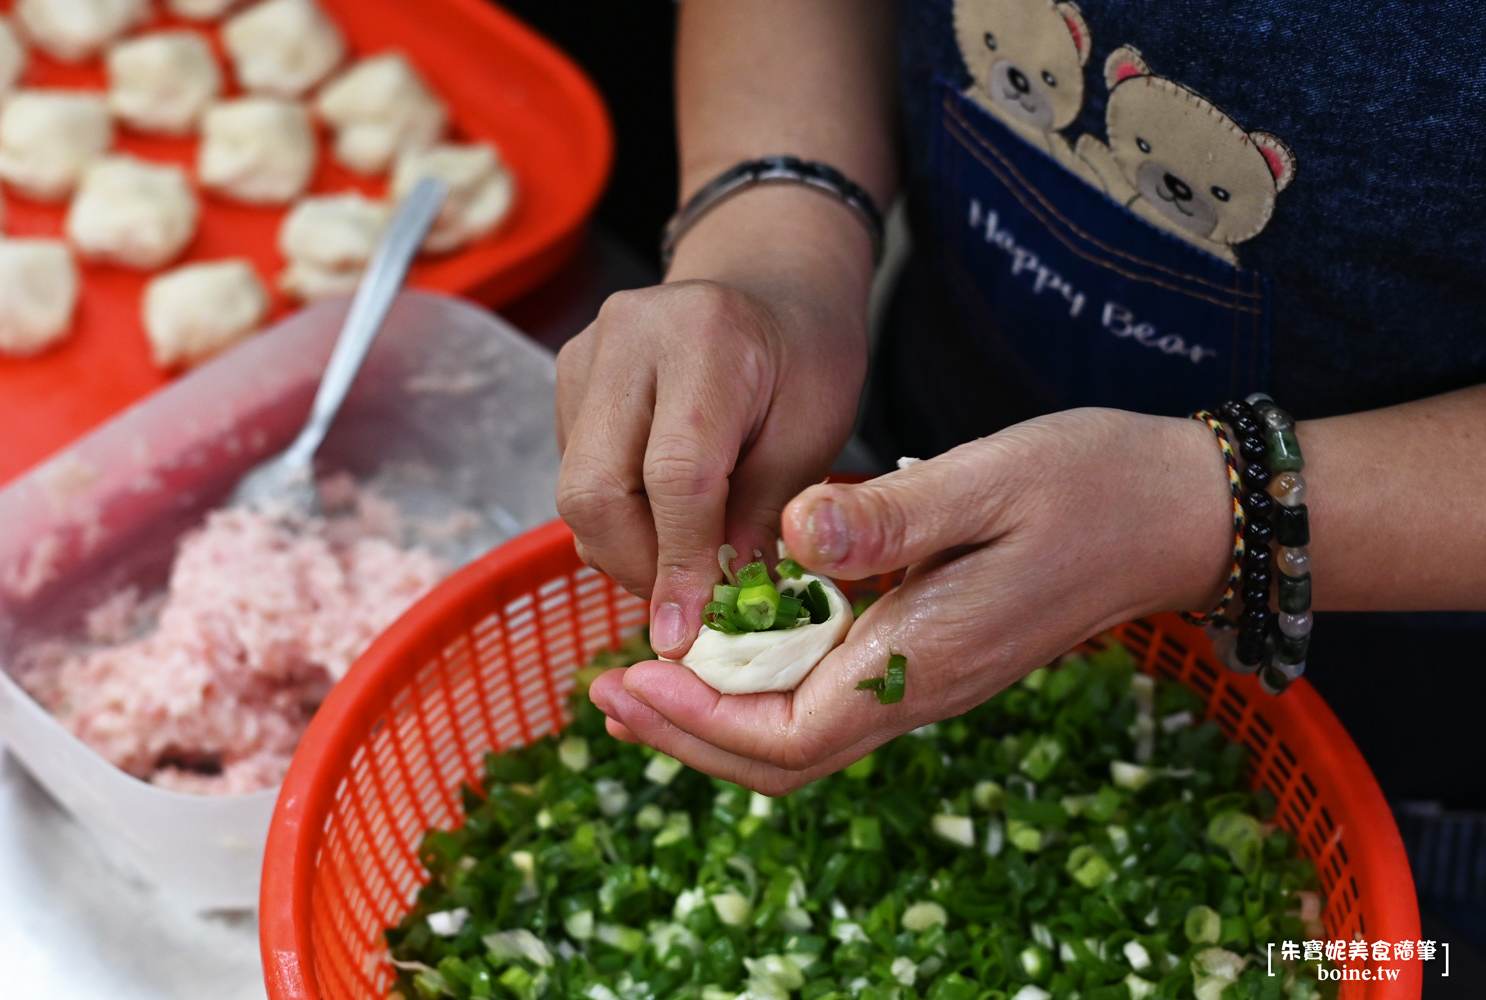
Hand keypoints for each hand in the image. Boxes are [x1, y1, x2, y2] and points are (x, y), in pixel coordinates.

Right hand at [556, 187, 872, 658]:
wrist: (770, 287)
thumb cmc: (806, 359)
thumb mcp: (815, 432)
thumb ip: (764, 512)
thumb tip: (712, 604)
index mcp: (705, 337)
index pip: (675, 475)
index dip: (679, 563)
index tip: (687, 633)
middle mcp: (627, 336)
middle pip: (595, 488)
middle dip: (637, 567)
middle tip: (684, 607)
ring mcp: (584, 354)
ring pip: (575, 491)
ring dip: (624, 549)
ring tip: (683, 563)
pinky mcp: (566, 377)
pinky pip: (574, 474)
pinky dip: (616, 518)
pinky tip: (665, 519)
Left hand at [588, 408, 1233, 793]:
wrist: (1180, 512)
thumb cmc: (1094, 486)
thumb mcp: (990, 479)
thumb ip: (890, 517)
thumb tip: (794, 535)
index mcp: (926, 657)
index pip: (789, 735)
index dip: (700, 722)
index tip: (627, 681)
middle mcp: (922, 686)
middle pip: (783, 756)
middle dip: (689, 736)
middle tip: (606, 694)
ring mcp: (930, 675)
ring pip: (802, 733)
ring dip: (718, 715)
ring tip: (644, 677)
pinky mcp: (934, 650)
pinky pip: (830, 695)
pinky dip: (763, 684)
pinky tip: (728, 642)